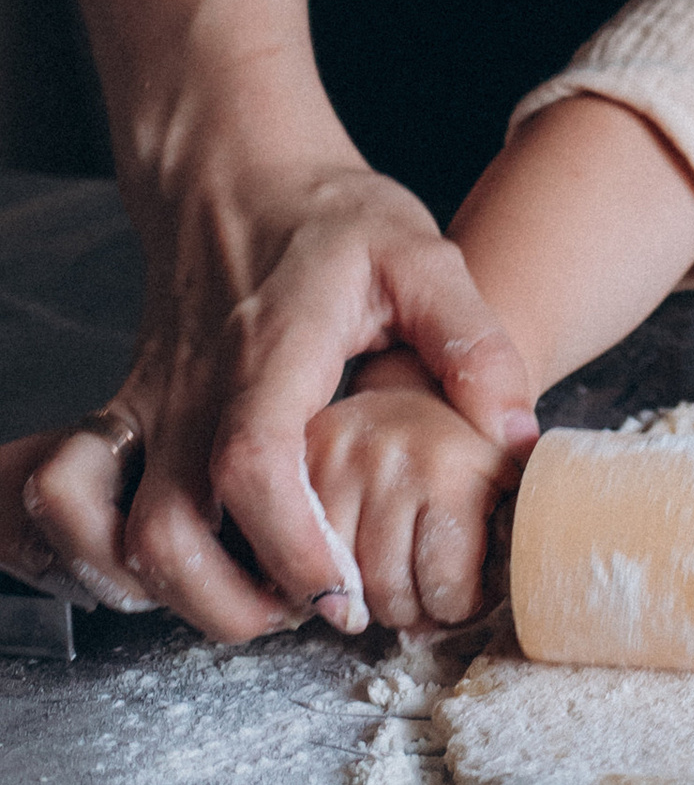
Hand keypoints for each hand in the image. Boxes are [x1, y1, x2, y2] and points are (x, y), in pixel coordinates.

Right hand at [13, 148, 536, 642]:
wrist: (236, 176)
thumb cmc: (330, 219)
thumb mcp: (422, 254)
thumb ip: (472, 339)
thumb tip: (516, 434)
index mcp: (271, 352)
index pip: (252, 465)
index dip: (291, 545)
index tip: (343, 595)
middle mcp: (194, 392)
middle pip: (168, 532)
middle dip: (233, 602)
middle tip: (318, 608)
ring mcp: (151, 410)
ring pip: (119, 536)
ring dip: (181, 594)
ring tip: (267, 601)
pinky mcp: (131, 421)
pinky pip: (86, 506)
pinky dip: (115, 561)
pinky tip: (190, 573)